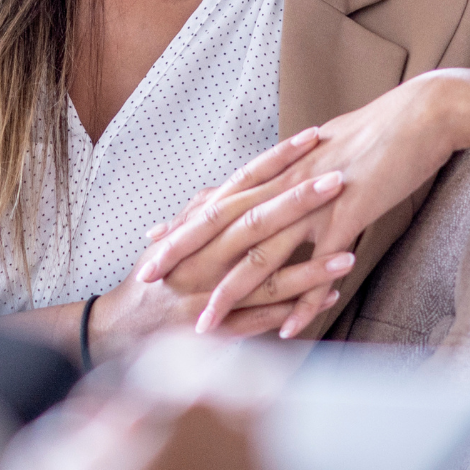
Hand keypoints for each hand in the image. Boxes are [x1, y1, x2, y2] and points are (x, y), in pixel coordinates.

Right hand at [87, 129, 354, 353]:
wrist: (119, 331)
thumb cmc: (151, 281)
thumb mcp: (172, 240)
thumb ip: (200, 214)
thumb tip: (224, 187)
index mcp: (196, 228)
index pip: (241, 183)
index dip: (276, 160)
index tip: (311, 138)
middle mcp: (202, 256)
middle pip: (255, 222)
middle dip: (298, 201)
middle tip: (338, 179)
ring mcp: (210, 293)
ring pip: (265, 276)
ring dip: (309, 266)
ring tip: (350, 254)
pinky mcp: (217, 329)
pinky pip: (262, 318)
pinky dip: (294, 309)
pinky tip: (328, 298)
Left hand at [138, 75, 460, 340]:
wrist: (420, 115)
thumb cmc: (376, 134)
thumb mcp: (322, 150)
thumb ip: (293, 172)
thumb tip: (276, 181)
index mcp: (278, 170)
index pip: (219, 199)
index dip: (185, 221)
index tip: (151, 242)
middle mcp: (285, 185)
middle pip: (223, 224)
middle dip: (182, 253)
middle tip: (148, 280)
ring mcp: (314, 202)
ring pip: (262, 252)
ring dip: (231, 293)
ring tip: (205, 326)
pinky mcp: (348, 215)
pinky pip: (319, 267)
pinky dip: (302, 302)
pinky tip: (288, 331)